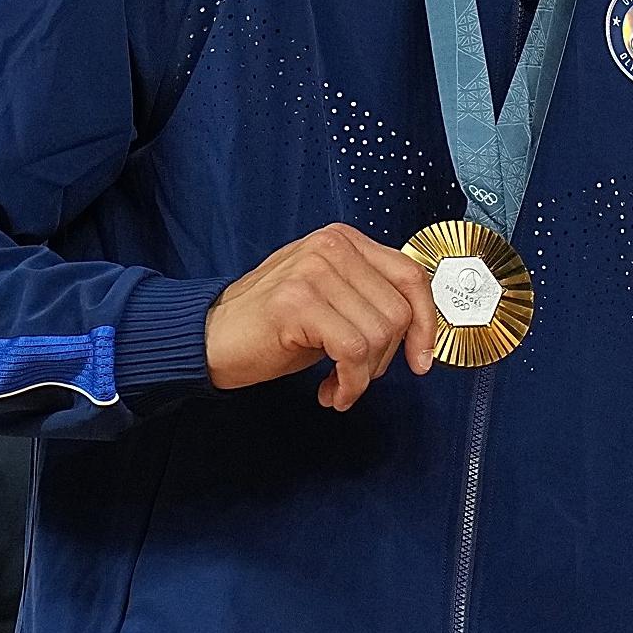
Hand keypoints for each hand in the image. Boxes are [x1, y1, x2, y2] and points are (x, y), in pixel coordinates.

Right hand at [204, 223, 437, 409]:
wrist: (206, 339)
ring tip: (340, 383)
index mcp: (344, 240)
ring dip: (364, 375)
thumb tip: (420, 325)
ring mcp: (313, 272)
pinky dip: (351, 383)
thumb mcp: (331, 299)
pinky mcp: (297, 303)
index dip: (426, 322)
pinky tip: (333, 391)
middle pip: (397, 311)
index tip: (422, 357)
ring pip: (377, 334)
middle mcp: (331, 247)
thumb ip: (371, 298)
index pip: (411, 276)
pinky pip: (352, 352)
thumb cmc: (270, 326)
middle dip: (386, 358)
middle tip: (359, 375)